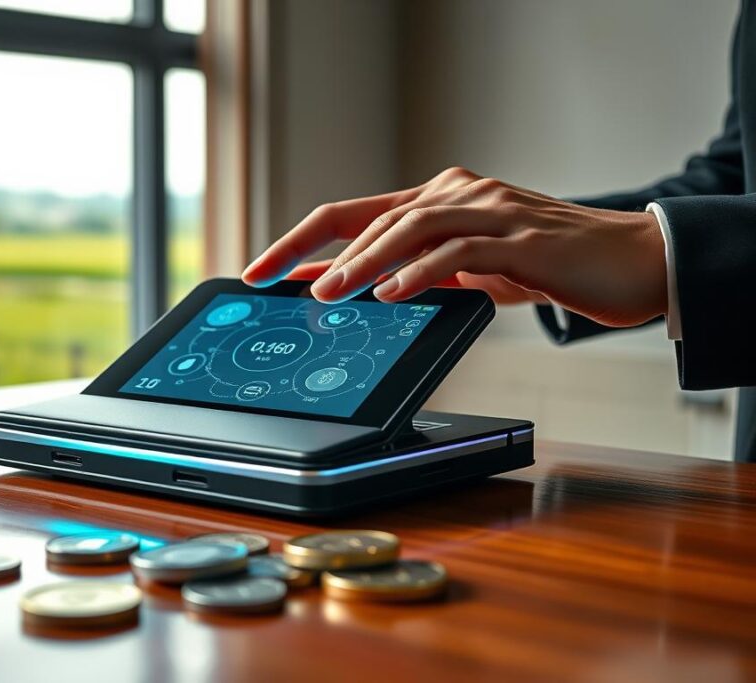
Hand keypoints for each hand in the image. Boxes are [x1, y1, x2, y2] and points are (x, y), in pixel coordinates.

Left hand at [242, 166, 667, 327]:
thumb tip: (350, 288)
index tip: (259, 269)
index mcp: (438, 199)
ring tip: (332, 294)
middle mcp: (458, 195)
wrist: (630, 262)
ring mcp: (491, 211)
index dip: (300, 240)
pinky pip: (461, 251)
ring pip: (412, 226)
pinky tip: (394, 293)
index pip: (353, 214)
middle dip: (321, 254)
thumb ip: (411, 272)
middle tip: (283, 287)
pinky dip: (423, 272)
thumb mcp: (464, 270)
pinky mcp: (522, 238)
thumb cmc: (546, 265)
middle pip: (373, 217)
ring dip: (365, 262)